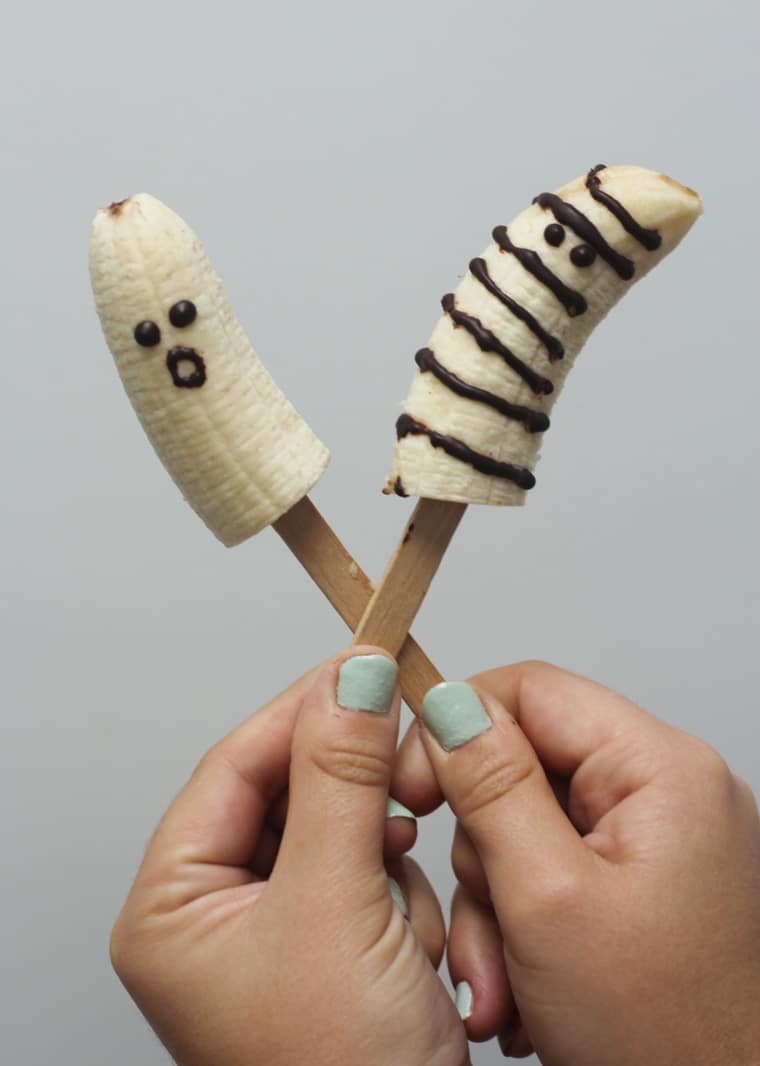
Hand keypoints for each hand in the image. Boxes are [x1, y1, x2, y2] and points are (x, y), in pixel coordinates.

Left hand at [110, 648, 468, 1065]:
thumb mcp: (338, 908)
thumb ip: (342, 779)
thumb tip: (351, 677)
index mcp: (177, 906)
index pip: (236, 765)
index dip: (304, 709)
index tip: (367, 666)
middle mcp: (217, 917)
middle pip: (292, 795)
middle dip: (360, 800)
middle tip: (411, 774)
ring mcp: (279, 935)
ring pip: (344, 831)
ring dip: (391, 861)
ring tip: (405, 918)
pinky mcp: (335, 950)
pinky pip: (375, 877)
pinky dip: (406, 895)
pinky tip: (416, 945)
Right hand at [392, 661, 759, 1064]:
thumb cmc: (670, 1040)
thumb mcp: (549, 902)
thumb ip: (490, 788)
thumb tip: (445, 706)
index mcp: (659, 769)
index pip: (528, 690)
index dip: (455, 728)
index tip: (411, 791)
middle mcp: (665, 790)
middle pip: (521, 764)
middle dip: (481, 849)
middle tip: (483, 924)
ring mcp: (656, 839)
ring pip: (526, 827)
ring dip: (496, 903)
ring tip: (506, 983)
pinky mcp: (643, 882)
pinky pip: (553, 869)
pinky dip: (524, 922)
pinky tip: (529, 986)